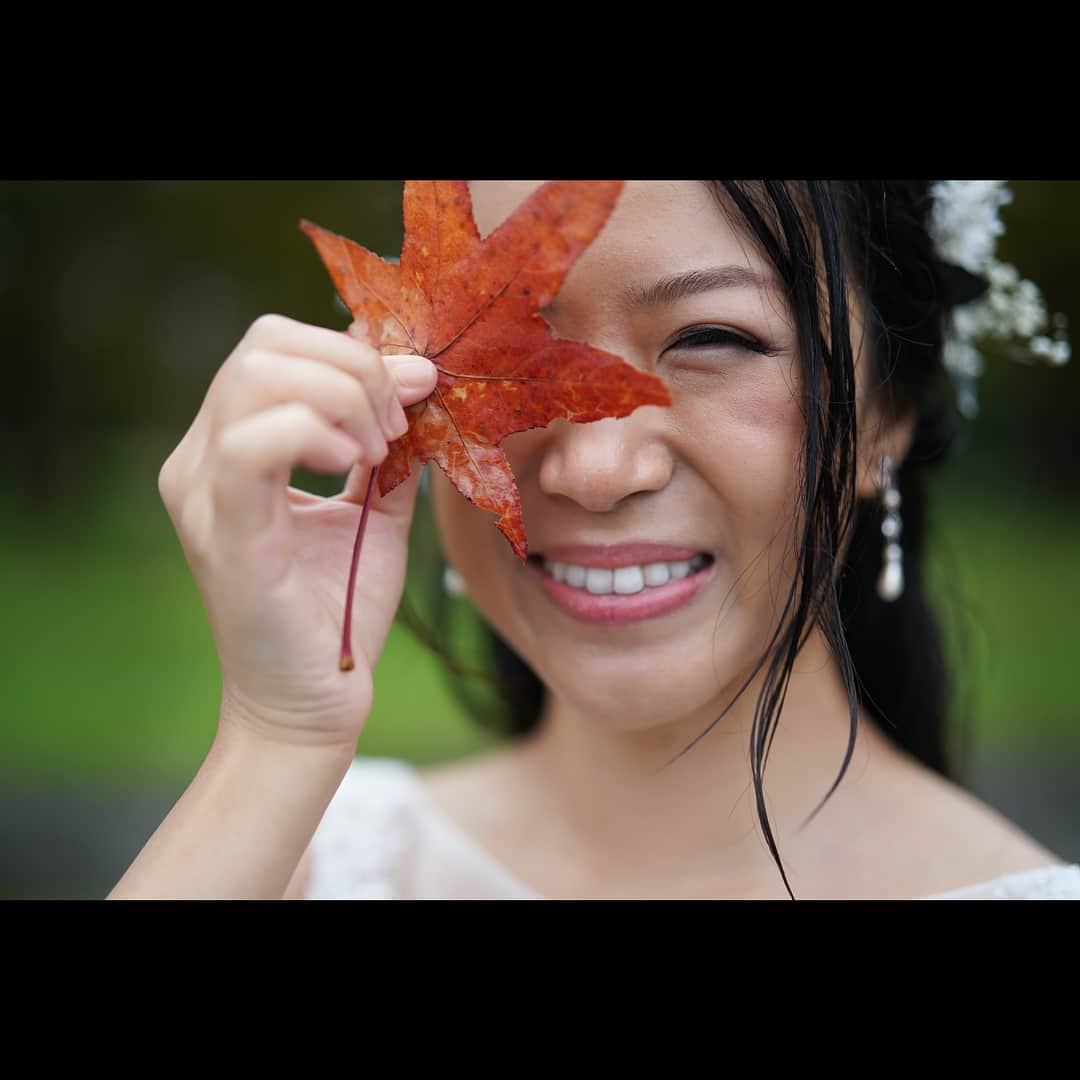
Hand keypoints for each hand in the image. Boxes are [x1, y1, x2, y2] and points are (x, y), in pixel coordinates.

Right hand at [157, 314, 437, 749]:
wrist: (315, 699)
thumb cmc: (339, 607)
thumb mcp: (374, 512)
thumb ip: (388, 448)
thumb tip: (418, 380)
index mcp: (230, 446)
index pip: (276, 346)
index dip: (353, 350)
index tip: (417, 388)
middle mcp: (201, 458)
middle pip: (266, 345)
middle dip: (354, 369)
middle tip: (396, 426)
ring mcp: (202, 491)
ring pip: (259, 377)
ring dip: (343, 397)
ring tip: (377, 452)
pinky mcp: (222, 531)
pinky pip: (252, 442)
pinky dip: (315, 433)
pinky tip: (353, 466)